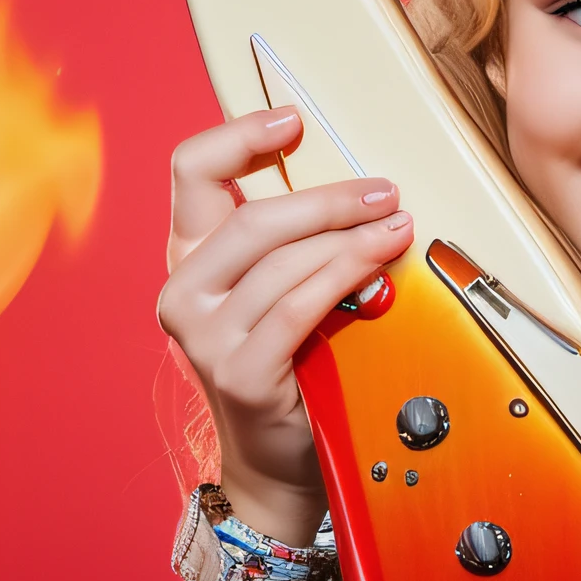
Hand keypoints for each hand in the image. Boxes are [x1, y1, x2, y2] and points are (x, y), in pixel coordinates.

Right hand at [157, 106, 412, 542]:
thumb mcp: (279, 289)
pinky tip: (380, 259)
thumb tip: (356, 183)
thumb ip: (294, 239)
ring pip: (282, 261)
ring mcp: (204, 336)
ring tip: (396, 224)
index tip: (293, 120)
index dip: (240, 136)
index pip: (192, 171)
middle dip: (326, 198)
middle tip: (382, 190)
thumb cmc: (289, 362)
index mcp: (189, 257)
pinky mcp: (240, 372)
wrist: (278, 460)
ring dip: (349, 236)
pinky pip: (299, 307)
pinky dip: (346, 274)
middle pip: (253, 218)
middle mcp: (184, 292)